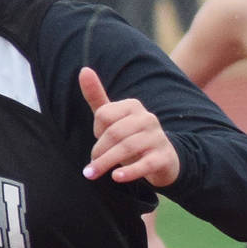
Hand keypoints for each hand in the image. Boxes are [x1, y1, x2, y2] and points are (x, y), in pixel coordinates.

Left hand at [79, 67, 180, 187]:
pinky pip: (146, 164)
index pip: (104, 115)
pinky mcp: (163, 157)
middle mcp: (147, 118)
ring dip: (106, 163)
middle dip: (98, 151)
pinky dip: (130, 171)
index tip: (99, 141)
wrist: (163, 160)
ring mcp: (157, 137)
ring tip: (92, 174)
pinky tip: (116, 177)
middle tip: (91, 167)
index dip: (96, 130)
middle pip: (114, 133)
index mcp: (133, 106)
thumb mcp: (114, 118)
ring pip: (127, 148)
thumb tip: (83, 70)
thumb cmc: (131, 137)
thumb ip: (97, 96)